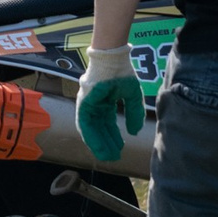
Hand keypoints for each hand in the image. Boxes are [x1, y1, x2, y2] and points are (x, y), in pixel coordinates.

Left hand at [75, 46, 144, 163]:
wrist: (112, 60)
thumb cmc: (122, 73)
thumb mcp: (132, 96)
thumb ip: (134, 113)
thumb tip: (134, 132)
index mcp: (106, 101)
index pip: (108, 122)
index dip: (114, 135)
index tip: (119, 148)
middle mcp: (96, 104)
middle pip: (100, 128)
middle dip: (107, 143)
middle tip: (113, 156)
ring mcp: (88, 104)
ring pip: (92, 128)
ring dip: (99, 143)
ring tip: (106, 155)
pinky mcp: (83, 104)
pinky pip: (85, 124)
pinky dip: (91, 136)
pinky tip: (97, 146)